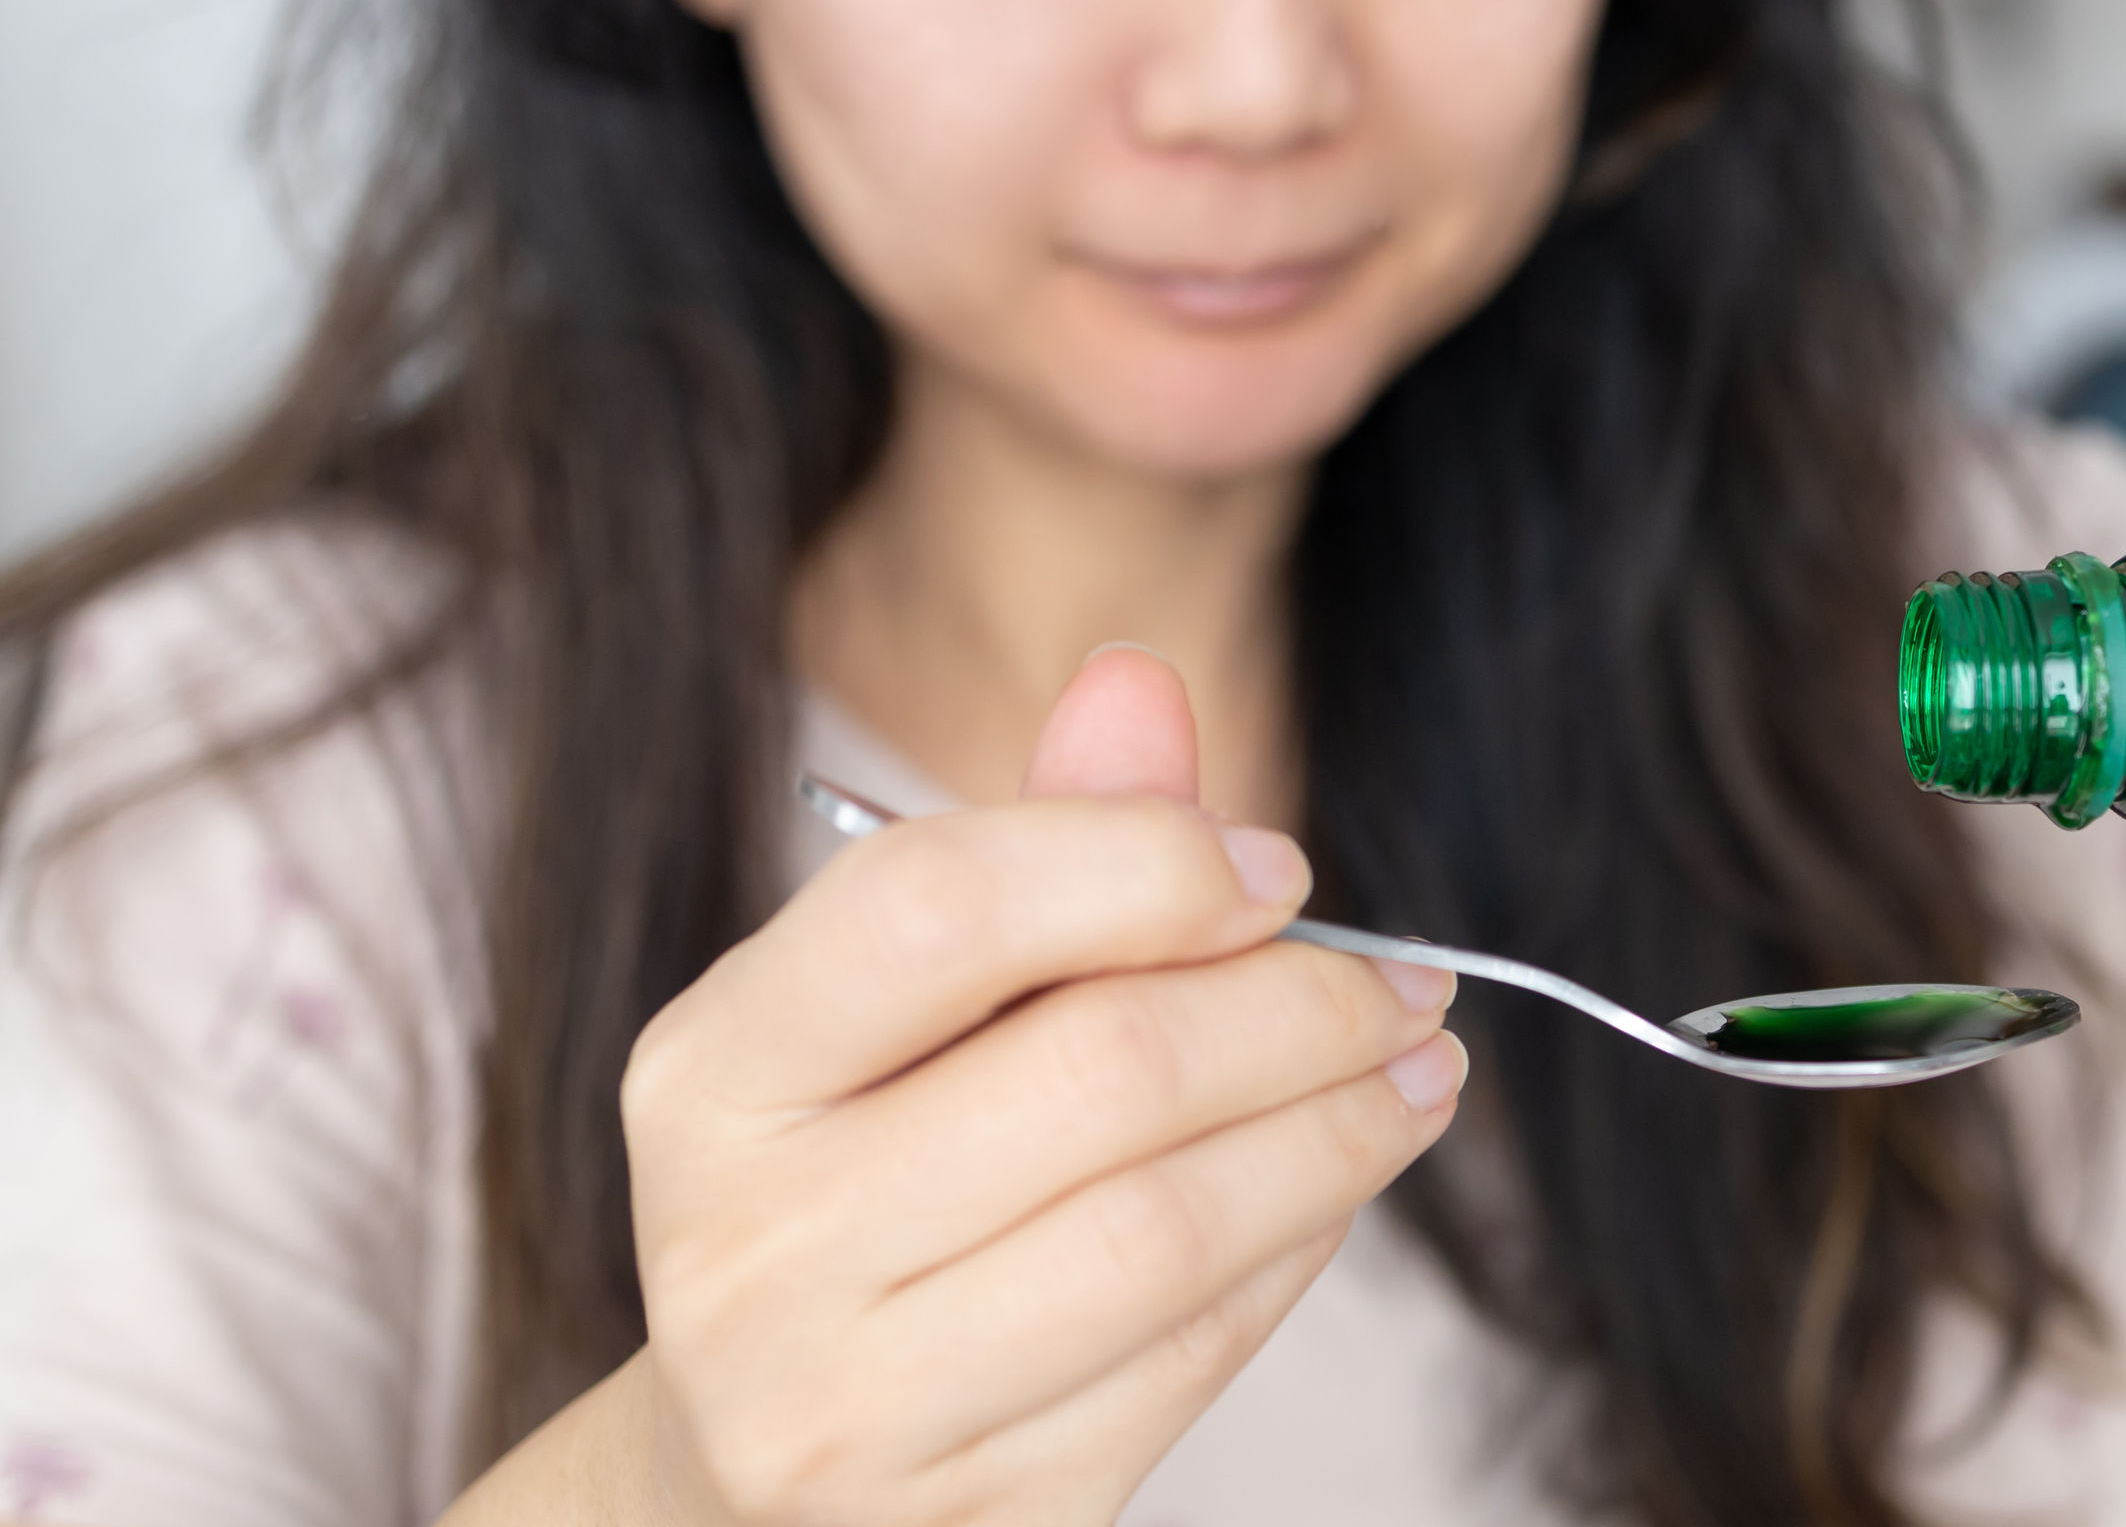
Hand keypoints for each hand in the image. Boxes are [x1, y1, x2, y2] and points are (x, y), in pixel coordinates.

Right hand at [589, 648, 1462, 1524]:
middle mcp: (744, 1248)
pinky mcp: (957, 1524)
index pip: (937, 906)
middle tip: (1409, 984)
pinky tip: (1333, 1189)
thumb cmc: (857, 1181)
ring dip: (1337, 1137)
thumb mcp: (902, 1015)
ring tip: (1419, 1073)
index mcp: (707, 1075)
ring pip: (1168, 1232)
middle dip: (1301, 1010)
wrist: (745, 1470)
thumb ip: (1027, 849)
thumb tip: (1140, 683)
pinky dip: (1291, 1256)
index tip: (1280, 871)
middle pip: (1100, 1070)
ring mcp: (840, 1413)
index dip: (1142, 861)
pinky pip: (1185, 1363)